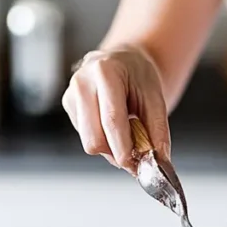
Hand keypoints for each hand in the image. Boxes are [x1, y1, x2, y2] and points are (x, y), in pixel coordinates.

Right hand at [61, 45, 170, 172]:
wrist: (124, 61)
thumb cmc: (139, 75)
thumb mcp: (156, 97)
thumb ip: (157, 130)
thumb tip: (158, 159)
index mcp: (105, 72)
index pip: (112, 120)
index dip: (123, 148)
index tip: (135, 165)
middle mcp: (82, 82)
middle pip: (94, 138)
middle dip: (116, 153)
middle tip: (136, 156)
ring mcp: (71, 94)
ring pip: (88, 141)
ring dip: (110, 148)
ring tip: (127, 132)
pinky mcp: (68, 105)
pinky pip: (86, 136)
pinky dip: (103, 139)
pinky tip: (112, 125)